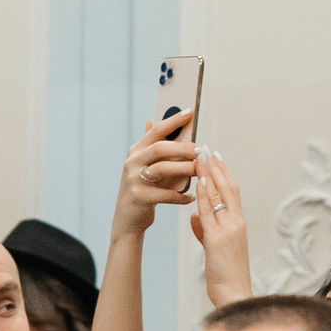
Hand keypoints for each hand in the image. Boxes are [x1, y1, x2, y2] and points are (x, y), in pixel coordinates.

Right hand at [111, 110, 198, 240]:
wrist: (128, 218)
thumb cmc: (143, 190)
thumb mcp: (144, 165)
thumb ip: (151, 145)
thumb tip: (151, 121)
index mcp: (136, 151)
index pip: (155, 131)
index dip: (172, 121)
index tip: (190, 112)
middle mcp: (132, 163)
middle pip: (160, 148)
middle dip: (183, 148)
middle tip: (202, 150)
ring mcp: (133, 180)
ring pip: (162, 169)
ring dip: (185, 169)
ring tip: (201, 172)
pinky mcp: (138, 197)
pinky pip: (165, 194)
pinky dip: (180, 196)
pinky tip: (191, 197)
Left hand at [190, 148, 252, 305]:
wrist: (233, 295)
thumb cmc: (224, 275)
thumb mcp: (213, 249)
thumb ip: (205, 231)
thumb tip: (196, 218)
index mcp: (237, 225)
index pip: (232, 193)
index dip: (224, 175)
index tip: (214, 159)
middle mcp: (236, 223)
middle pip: (229, 188)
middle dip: (218, 168)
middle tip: (207, 149)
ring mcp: (229, 230)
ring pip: (221, 196)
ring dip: (210, 175)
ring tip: (200, 157)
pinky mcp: (218, 240)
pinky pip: (210, 213)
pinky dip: (205, 196)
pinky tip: (199, 182)